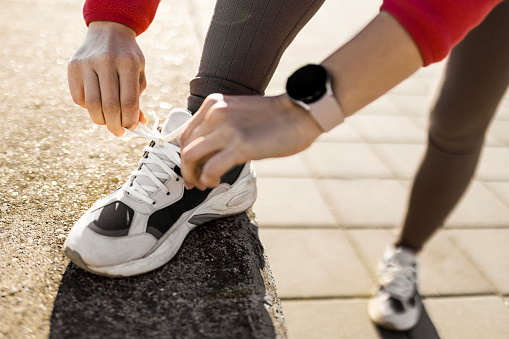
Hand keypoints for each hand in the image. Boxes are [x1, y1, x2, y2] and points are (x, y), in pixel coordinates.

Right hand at [68, 21, 147, 135]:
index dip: (130, 120)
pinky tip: (96, 105)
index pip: (128, 101)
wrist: (109, 30)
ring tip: (108, 122)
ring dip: (101, 120)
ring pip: (92, 105)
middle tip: (118, 132)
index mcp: (127, 64)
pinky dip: (88, 108)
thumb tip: (138, 123)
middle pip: (110, 106)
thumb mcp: (138, 73)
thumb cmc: (128, 58)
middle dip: (115, 125)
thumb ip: (137, 98)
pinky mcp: (73, 67)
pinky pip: (79, 98)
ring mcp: (87, 63)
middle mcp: (106, 62)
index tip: (131, 127)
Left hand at [179, 94, 322, 188]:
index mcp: (214, 104)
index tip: (190, 169)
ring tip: (204, 184)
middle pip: (185, 146)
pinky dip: (208, 179)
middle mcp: (216, 113)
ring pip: (191, 157)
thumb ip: (221, 125)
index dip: (183, 155)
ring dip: (193, 176)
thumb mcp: (240, 113)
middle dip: (186, 169)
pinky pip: (211, 168)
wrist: (301, 113)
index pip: (185, 133)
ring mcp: (227, 129)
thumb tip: (208, 150)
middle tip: (194, 182)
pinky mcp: (240, 145)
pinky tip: (216, 182)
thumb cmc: (275, 117)